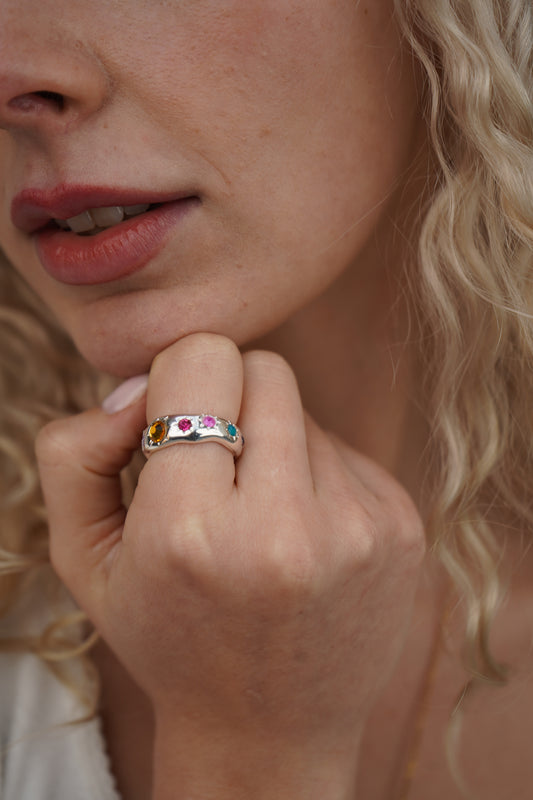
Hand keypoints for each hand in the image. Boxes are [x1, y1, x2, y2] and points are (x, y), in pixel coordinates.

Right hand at [36, 333, 424, 798]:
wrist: (270, 732)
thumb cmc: (170, 635)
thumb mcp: (86, 558)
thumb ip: (77, 453)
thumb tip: (139, 387)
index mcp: (191, 532)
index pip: (203, 361)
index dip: (179, 379)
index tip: (172, 425)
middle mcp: (285, 529)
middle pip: (264, 369)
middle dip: (229, 398)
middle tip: (214, 462)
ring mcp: (356, 528)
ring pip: (305, 409)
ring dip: (273, 443)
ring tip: (257, 517)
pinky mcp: (401, 528)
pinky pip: (344, 447)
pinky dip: (313, 474)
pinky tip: (299, 535)